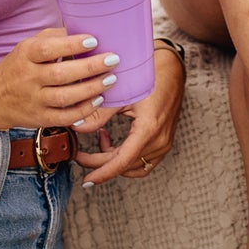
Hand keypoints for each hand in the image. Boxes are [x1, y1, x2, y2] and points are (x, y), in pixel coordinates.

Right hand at [0, 29, 116, 130]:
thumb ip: (53, 37)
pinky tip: (98, 99)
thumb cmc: (19, 66)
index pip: (48, 49)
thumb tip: (83, 29)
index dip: (72, 45)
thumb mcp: (28, 45)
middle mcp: (28, 78)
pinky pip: (64, 117)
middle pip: (61, 74)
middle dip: (90, 67)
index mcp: (26, 54)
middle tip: (113, 60)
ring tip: (110, 79)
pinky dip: (83, 110)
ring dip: (91, 88)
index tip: (94, 40)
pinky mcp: (39, 119)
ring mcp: (33, 100)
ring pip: (65, 97)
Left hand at [75, 46, 186, 186]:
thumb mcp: (122, 92)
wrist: (172, 67)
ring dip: (113, 159)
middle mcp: (160, 140)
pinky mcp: (164, 141)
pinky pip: (143, 161)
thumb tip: (76, 127)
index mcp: (149, 128)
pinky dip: (127, 158)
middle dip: (100, 163)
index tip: (87, 180)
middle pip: (124, 165)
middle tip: (80, 155)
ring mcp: (164, 143)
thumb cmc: (150, 75)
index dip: (102, 173)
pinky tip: (114, 142)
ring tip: (100, 139)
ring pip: (133, 166)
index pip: (121, 162)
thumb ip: (98, 113)